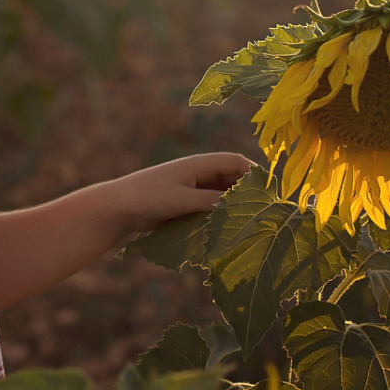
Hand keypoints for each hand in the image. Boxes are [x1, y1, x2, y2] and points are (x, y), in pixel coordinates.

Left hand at [125, 152, 255, 225]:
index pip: (236, 162)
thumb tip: (240, 206)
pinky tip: (231, 227)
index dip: (254, 174)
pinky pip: (213, 205)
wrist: (119, 207)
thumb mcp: (182, 200)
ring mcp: (195, 187)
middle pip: (234, 178)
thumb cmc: (148, 197)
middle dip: (249, 191)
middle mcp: (200, 173)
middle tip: (265, 211)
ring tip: (252, 221)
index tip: (270, 191)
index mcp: (199, 164)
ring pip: (225, 193)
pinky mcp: (189, 202)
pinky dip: (223, 213)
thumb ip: (211, 202)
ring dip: (236, 204)